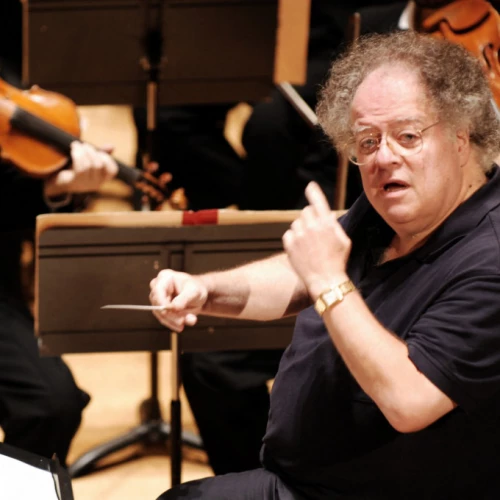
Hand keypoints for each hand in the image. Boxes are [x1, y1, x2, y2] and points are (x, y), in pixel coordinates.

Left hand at [44, 141, 118, 196]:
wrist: (58, 180)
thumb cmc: (76, 169)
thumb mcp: (90, 161)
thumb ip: (100, 154)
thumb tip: (112, 146)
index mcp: (103, 179)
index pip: (113, 170)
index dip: (107, 158)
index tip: (98, 152)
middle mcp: (96, 184)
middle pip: (99, 164)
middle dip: (91, 151)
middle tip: (84, 145)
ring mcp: (86, 184)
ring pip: (89, 165)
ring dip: (82, 152)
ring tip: (76, 145)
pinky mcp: (75, 182)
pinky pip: (80, 168)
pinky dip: (77, 155)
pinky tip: (73, 149)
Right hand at [149, 270, 207, 331]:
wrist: (199, 295)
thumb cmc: (196, 289)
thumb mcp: (194, 292)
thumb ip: (184, 299)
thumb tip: (173, 308)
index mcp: (165, 277)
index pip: (157, 291)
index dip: (162, 303)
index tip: (170, 312)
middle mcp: (158, 287)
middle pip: (157, 304)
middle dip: (170, 315)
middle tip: (182, 322)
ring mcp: (158, 298)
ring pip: (160, 314)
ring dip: (173, 321)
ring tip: (188, 321)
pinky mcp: (160, 308)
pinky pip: (164, 319)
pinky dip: (173, 323)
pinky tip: (182, 325)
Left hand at [282, 182, 351, 297]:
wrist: (326, 280)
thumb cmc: (338, 261)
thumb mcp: (344, 240)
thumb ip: (334, 225)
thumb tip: (326, 214)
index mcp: (327, 224)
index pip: (318, 201)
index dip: (313, 192)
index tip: (310, 186)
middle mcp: (312, 227)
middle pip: (306, 211)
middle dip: (310, 218)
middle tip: (315, 231)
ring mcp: (300, 236)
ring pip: (296, 223)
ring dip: (301, 229)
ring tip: (309, 244)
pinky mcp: (290, 245)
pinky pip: (288, 234)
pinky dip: (293, 238)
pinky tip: (301, 248)